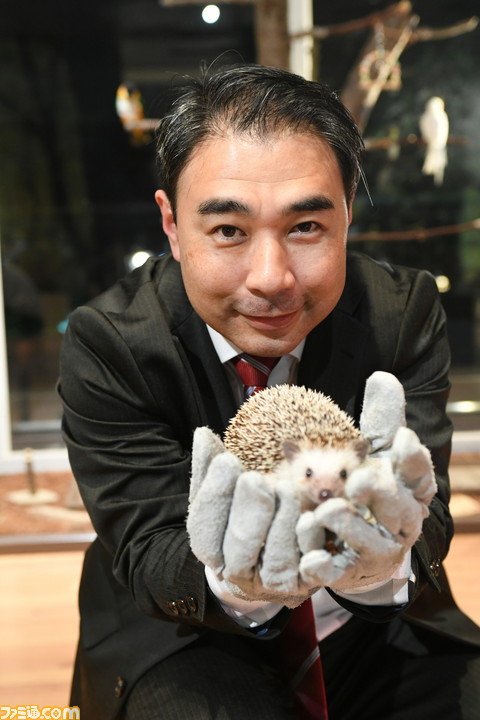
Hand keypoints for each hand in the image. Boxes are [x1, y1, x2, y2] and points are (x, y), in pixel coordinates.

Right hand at [187, 427, 315, 606]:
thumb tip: (202, 434)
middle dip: (248, 511)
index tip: (227, 460)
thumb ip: (211, 470)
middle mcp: (238, 573)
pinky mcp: (304, 585)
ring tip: (287, 489)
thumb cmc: (241, 521)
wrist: (273, 570)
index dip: (215, 495)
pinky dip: (307, 545)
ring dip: (280, 522)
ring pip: (274, 560)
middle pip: (238, 549)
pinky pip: (308, 570)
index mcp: (213, 551)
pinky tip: (309, 519)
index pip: (204, 529)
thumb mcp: (224, 497)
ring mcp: (271, 584)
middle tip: (255, 478)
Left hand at [297, 425, 435, 591]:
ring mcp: (376, 550)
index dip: (412, 458)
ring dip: (348, 525)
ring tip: (327, 511)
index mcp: (409, 490)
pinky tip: (311, 560)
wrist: (358, 551)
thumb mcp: (376, 453)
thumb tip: (382, 377)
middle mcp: (399, 521)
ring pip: (368, 540)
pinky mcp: (348, 572)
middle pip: (397, 507)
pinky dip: (324, 567)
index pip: (418, 473)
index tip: (402, 439)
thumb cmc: (370, 490)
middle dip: (379, 492)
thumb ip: (381, 420)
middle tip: (358, 480)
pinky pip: (336, 571)